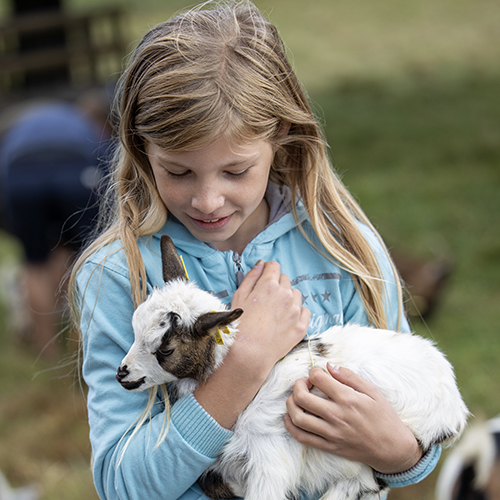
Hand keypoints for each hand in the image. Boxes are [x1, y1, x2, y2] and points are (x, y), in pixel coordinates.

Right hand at [230, 260, 310, 375]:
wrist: (249, 354)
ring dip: (288, 298)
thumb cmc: (240, 326)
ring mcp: (295, 310)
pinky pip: (304, 311)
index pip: (274, 266)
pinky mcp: (301, 326)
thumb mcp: (239, 296)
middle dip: (277, 284)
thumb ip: (251, 277)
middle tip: (266, 299)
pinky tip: (285, 319)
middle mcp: (285, 294)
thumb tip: (261, 264)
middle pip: (285, 279)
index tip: (265, 276)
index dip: (268, 270)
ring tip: (275, 311)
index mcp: (268, 285)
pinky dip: (297, 312)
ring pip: (296, 294)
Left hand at [284, 363, 422, 473]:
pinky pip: (302, 437)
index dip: (314, 371)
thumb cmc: (384, 417)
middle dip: (298, 384)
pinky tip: (290, 417)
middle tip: (304, 383)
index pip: (317, 378)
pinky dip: (291, 426)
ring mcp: (331, 433)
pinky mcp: (329, 447)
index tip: (317, 374)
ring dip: (291, 403)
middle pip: (301, 396)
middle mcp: (336, 416)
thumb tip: (329, 365)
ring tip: (297, 398)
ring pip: (298, 417)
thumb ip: (349, 376)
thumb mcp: (372, 391)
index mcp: (347, 399)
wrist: (392, 449)